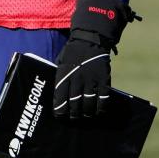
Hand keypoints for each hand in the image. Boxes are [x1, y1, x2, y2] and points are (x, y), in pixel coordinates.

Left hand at [53, 0, 139, 120]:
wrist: (90, 39)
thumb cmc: (72, 52)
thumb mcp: (60, 62)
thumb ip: (59, 77)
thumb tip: (55, 94)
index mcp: (63, 74)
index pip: (60, 97)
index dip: (60, 110)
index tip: (60, 116)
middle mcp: (76, 79)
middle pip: (74, 103)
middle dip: (73, 114)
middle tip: (74, 118)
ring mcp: (91, 80)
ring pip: (88, 103)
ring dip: (87, 113)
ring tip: (85, 116)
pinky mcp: (103, 79)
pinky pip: (103, 98)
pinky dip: (101, 107)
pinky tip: (99, 111)